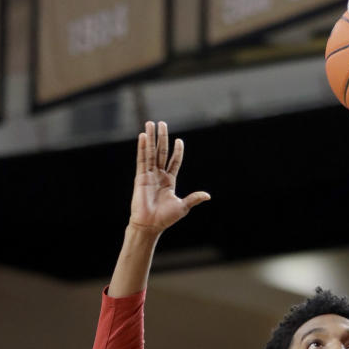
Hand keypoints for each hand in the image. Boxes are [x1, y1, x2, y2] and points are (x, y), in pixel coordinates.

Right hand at [127, 120, 209, 234]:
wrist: (150, 225)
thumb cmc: (165, 218)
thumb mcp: (183, 206)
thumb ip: (193, 198)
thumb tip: (208, 196)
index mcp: (169, 181)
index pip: (174, 162)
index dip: (177, 151)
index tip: (179, 141)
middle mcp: (159, 176)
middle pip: (161, 152)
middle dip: (162, 138)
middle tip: (162, 123)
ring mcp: (149, 175)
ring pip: (150, 152)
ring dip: (151, 138)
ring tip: (150, 123)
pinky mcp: (140, 177)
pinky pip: (142, 159)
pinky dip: (142, 147)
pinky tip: (143, 136)